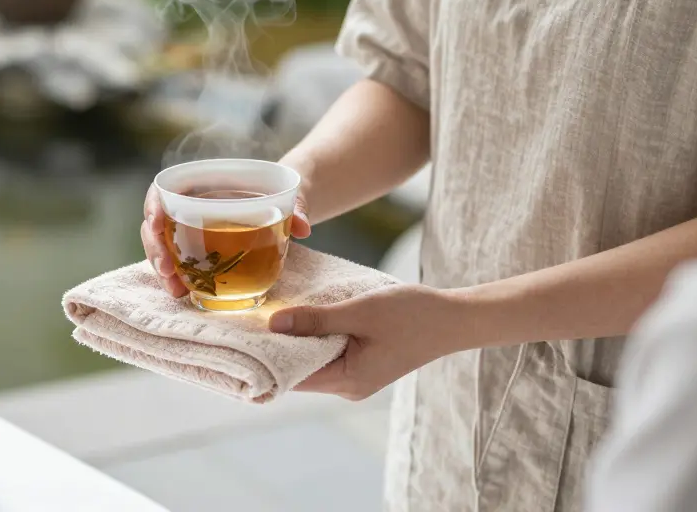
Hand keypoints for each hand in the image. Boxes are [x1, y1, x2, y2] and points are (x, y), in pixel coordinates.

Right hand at [141, 186, 311, 296]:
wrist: (284, 201)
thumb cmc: (280, 188)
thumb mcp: (291, 191)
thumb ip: (297, 204)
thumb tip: (302, 227)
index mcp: (200, 183)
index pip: (163, 190)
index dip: (153, 205)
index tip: (155, 223)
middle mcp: (187, 205)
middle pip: (155, 225)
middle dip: (156, 249)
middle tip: (167, 271)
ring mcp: (188, 229)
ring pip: (163, 247)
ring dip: (163, 269)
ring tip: (176, 290)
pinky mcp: (197, 249)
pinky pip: (178, 262)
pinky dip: (177, 278)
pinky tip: (183, 293)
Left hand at [268, 284, 458, 400]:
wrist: (453, 318)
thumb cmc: (412, 315)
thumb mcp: (360, 311)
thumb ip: (316, 319)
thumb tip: (274, 325)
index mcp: (348, 381)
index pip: (293, 376)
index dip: (267, 357)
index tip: (243, 336)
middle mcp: (349, 385)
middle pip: (300, 368)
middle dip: (278, 344)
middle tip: (251, 316)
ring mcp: (356, 375)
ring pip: (313, 358)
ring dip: (298, 336)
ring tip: (273, 310)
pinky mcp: (362, 361)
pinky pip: (329, 351)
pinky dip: (316, 333)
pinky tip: (304, 313)